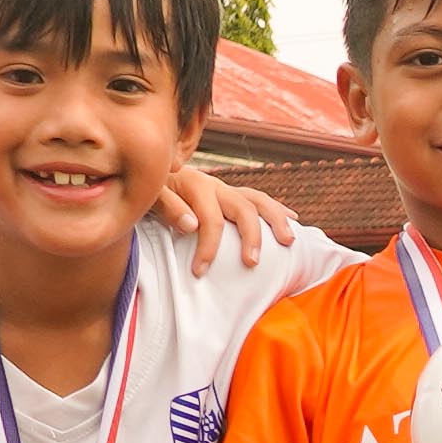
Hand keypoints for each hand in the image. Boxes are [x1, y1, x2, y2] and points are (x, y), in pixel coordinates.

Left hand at [161, 168, 306, 265]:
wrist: (149, 169)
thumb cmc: (148, 189)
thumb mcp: (149, 196)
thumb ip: (168, 207)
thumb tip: (191, 224)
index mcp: (196, 186)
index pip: (210, 220)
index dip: (208, 248)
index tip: (199, 272)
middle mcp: (216, 186)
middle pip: (244, 209)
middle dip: (251, 236)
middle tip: (251, 263)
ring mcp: (227, 189)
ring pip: (259, 200)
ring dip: (276, 220)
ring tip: (288, 241)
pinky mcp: (231, 194)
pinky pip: (259, 200)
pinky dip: (277, 210)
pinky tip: (293, 220)